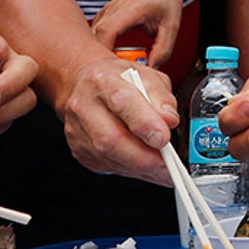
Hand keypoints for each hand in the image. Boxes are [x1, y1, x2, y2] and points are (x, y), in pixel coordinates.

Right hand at [57, 58, 178, 182]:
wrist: (88, 88)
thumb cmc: (119, 81)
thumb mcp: (148, 77)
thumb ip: (161, 97)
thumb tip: (169, 120)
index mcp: (103, 80)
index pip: (122, 102)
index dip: (145, 124)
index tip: (164, 138)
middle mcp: (84, 105)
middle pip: (111, 139)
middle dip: (145, 158)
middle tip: (170, 166)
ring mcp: (78, 130)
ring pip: (109, 157)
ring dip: (141, 169)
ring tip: (164, 170)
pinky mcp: (79, 150)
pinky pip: (108, 166)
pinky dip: (133, 171)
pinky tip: (148, 169)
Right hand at [91, 0, 184, 67]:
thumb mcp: (170, 27)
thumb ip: (162, 50)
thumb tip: (153, 69)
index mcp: (128, 10)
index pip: (106, 33)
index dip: (106, 53)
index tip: (115, 69)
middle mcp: (112, 10)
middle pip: (94, 38)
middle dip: (104, 57)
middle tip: (120, 70)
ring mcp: (105, 12)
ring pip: (92, 37)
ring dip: (103, 51)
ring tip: (120, 60)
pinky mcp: (104, 16)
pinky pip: (95, 34)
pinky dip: (103, 45)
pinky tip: (116, 52)